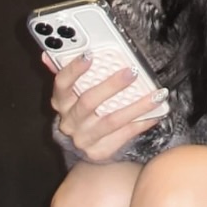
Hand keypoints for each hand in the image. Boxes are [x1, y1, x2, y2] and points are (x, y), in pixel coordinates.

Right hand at [47, 53, 168, 163]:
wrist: (81, 147)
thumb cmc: (80, 112)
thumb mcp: (71, 94)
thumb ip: (66, 74)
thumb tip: (49, 54)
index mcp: (61, 102)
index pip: (62, 83)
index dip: (74, 69)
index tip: (90, 55)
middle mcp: (70, 122)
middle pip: (89, 102)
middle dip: (112, 85)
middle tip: (133, 72)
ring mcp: (84, 138)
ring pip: (112, 121)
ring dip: (137, 107)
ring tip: (157, 94)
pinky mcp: (99, 152)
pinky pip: (124, 135)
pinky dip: (141, 123)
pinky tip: (156, 113)